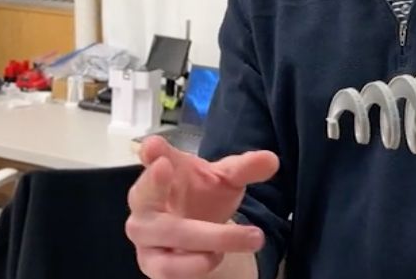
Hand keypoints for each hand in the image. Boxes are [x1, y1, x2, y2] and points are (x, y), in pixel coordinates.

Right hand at [126, 136, 278, 278]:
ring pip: (168, 237)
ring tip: (246, 238)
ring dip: (209, 242)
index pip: (152, 156)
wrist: (197, 233)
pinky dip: (195, 266)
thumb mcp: (227, 179)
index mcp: (160, 171)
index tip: (155, 148)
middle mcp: (144, 203)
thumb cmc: (204, 196)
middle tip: (214, 204)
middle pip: (151, 199)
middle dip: (168, 191)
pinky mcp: (152, 265)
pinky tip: (216, 257)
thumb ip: (245, 169)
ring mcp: (144, 236)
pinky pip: (169, 270)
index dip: (152, 152)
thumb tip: (271, 160)